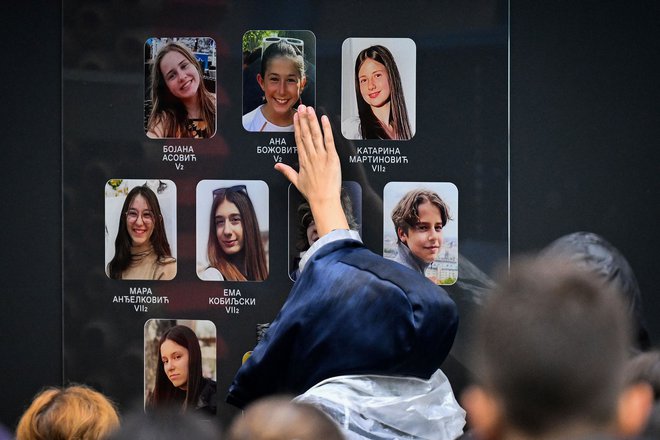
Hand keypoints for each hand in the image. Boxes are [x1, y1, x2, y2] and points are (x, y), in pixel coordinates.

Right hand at [275, 105, 348, 236]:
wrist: (323, 200)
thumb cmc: (313, 193)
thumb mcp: (296, 181)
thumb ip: (287, 171)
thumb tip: (277, 166)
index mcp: (303, 160)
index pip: (299, 139)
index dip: (297, 126)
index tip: (296, 116)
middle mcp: (311, 156)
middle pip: (306, 134)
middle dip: (303, 119)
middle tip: (302, 107)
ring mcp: (321, 156)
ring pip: (316, 135)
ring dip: (312, 121)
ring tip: (310, 110)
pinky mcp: (332, 158)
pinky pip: (329, 140)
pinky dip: (327, 129)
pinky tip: (324, 119)